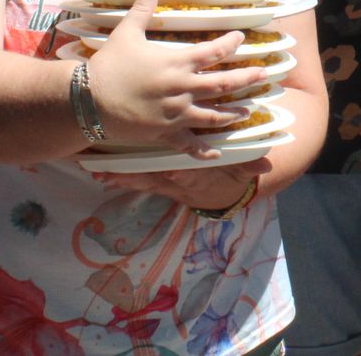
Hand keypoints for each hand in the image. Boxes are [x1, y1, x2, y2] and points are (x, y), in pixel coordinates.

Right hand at [84, 0, 267, 153]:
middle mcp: (183, 88)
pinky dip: (206, 151)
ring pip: (215, 115)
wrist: (87, 101)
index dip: (231, 43)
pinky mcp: (166, 134)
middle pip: (224, 84)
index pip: (213, 51)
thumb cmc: (108, 65)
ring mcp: (177, 114)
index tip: (242, 39)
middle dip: (246, 79)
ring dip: (234, 113)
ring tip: (249, 111)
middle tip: (263, 75)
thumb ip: (143, 9)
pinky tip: (218, 152)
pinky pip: (191, 145)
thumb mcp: (126, 33)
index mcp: (176, 62)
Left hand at [101, 157, 269, 207]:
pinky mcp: (156, 183)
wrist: (222, 195)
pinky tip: (97, 171)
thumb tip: (266, 166)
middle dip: (130, 177)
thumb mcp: (242, 170)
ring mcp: (164, 185)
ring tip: (94, 172)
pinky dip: (118, 177)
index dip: (174, 173)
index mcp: (195, 176)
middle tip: (106, 172)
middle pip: (151, 179)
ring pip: (138, 181)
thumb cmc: (231, 174)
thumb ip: (250, 165)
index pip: (184, 175)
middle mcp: (176, 183)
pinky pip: (136, 180)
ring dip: (117, 177)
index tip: (167, 169)